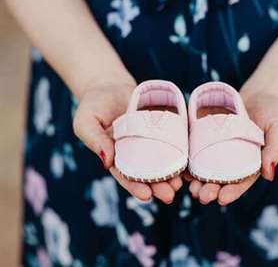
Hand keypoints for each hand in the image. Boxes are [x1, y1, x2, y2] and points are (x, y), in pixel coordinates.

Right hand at [72, 81, 182, 203]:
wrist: (110, 85)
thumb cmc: (94, 104)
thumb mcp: (86, 121)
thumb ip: (94, 140)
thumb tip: (107, 163)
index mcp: (115, 156)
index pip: (125, 175)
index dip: (135, 186)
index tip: (146, 196)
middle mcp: (134, 153)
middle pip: (147, 173)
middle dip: (157, 186)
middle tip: (169, 195)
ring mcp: (149, 141)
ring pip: (162, 161)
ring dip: (171, 174)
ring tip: (179, 184)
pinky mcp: (161, 128)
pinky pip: (172, 141)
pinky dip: (179, 153)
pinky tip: (187, 163)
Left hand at [186, 89, 277, 205]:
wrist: (262, 94)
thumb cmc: (275, 112)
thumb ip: (275, 150)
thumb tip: (269, 176)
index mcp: (253, 164)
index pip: (242, 182)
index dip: (232, 192)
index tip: (222, 199)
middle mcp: (235, 160)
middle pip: (222, 179)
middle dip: (211, 189)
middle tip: (201, 195)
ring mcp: (221, 148)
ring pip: (207, 168)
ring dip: (197, 179)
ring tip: (190, 187)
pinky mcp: (210, 136)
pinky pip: (199, 150)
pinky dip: (190, 160)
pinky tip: (182, 167)